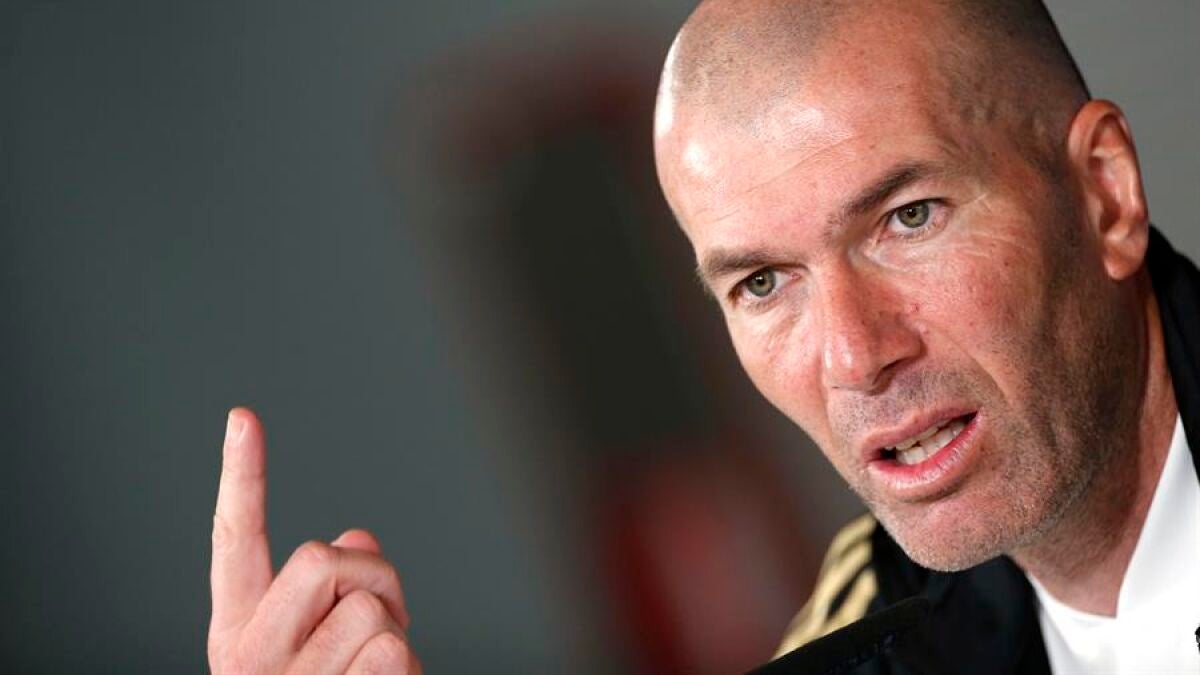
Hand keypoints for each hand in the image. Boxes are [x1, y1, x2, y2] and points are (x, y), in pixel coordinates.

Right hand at [208, 408, 421, 673]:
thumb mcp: (324, 643)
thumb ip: (334, 587)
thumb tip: (358, 536)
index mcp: (240, 630)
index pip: (234, 539)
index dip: (240, 476)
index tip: (242, 416)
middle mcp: (249, 657)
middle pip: (318, 558)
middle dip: (370, 575)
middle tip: (385, 616)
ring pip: (368, 608)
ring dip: (394, 633)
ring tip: (376, 672)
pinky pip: (391, 648)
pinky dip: (407, 667)